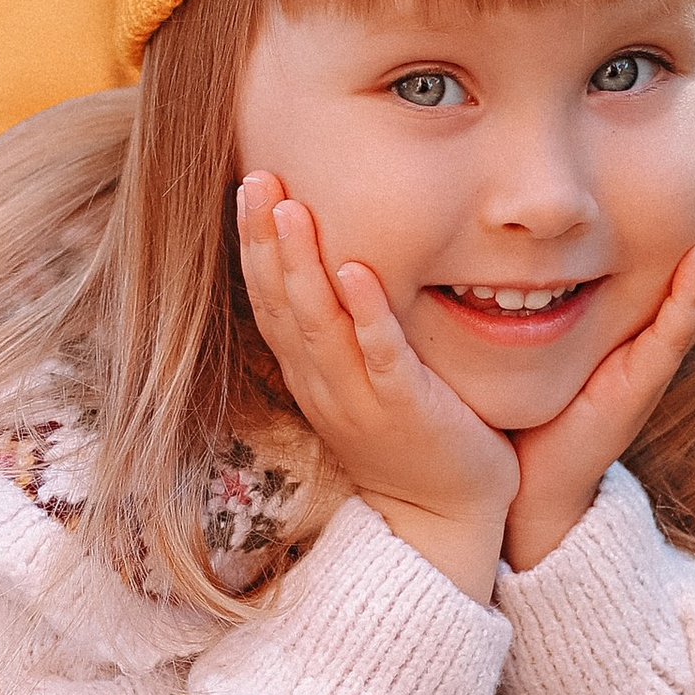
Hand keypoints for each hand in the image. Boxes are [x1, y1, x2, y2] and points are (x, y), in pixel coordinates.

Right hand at [236, 173, 516, 602]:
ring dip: (301, 265)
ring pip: (318, 325)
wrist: (444, 517)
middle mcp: (323, 383)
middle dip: (265, 239)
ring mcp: (359, 398)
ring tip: (290, 207)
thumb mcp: (363, 377)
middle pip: (281, 303)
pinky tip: (359, 270)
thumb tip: (339, 260)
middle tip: (256, 178)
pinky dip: (367, 314)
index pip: (270, 299)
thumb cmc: (410, 437)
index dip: (255, 243)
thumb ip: (346, 327)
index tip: (251, 184)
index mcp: (310, 372)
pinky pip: (380, 357)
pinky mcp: (404, 410)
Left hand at [504, 165, 694, 573]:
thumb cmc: (523, 404)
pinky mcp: (640, 382)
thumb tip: (486, 221)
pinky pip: (674, 331)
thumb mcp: (521, 328)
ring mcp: (650, 354)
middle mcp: (646, 327)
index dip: (671, 189)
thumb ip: (514, 280)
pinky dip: (693, 292)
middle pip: (693, 249)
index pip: (657, 239)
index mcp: (623, 312)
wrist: (527, 481)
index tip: (681, 132)